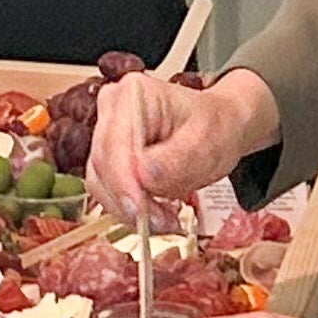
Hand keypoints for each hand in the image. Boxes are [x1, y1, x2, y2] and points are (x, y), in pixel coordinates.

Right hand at [89, 64, 279, 220]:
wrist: (217, 127)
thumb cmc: (214, 127)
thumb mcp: (207, 143)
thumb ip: (176, 160)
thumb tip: (143, 177)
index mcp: (135, 94)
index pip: (115, 143)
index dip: (123, 181)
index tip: (139, 212)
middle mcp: (113, 107)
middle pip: (103, 163)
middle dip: (130, 200)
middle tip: (163, 223)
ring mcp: (107, 130)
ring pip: (100, 180)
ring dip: (129, 208)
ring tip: (166, 220)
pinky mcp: (108, 154)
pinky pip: (107, 188)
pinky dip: (130, 207)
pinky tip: (157, 213)